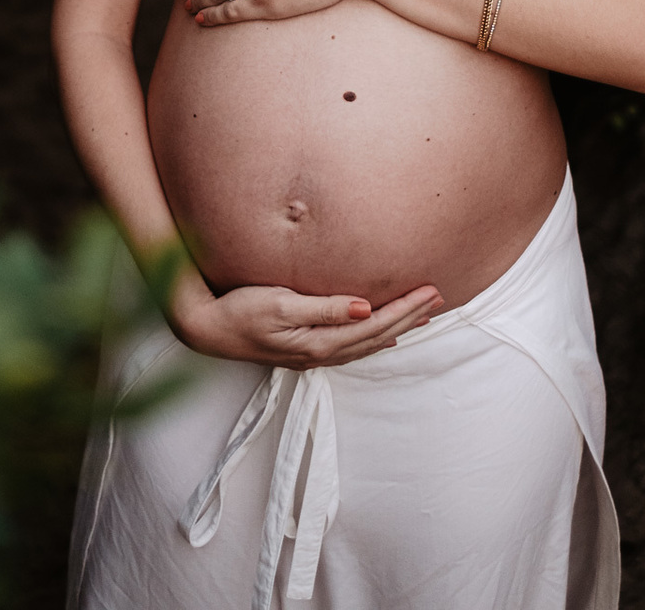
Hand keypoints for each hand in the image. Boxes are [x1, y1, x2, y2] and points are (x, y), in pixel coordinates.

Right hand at [172, 275, 443, 369]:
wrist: (205, 328)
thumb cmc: (240, 309)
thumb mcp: (280, 302)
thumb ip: (324, 307)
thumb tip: (365, 306)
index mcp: (320, 342)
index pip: (375, 324)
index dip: (406, 308)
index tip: (432, 291)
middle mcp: (322, 353)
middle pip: (377, 336)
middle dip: (410, 316)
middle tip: (439, 297)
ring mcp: (313, 354)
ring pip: (368, 343)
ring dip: (397, 327)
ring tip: (422, 314)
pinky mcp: (304, 348)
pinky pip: (352, 344)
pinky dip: (374, 336)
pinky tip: (382, 332)